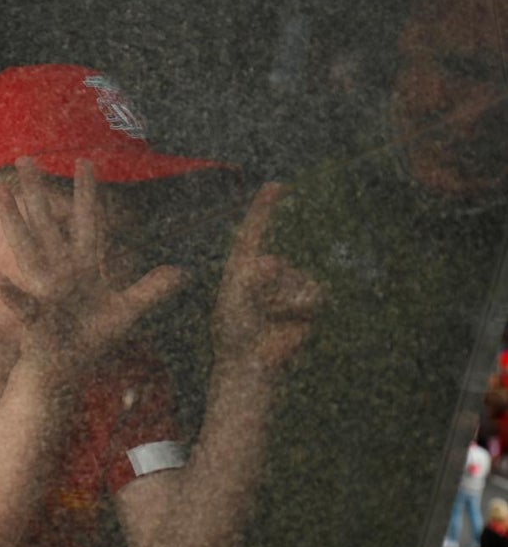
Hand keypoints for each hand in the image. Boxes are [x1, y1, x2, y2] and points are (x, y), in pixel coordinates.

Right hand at [0, 157, 184, 368]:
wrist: (64, 369)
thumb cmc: (90, 339)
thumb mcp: (126, 313)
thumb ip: (150, 291)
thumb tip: (182, 273)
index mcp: (83, 266)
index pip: (87, 222)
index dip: (87, 193)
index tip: (86, 162)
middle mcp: (60, 270)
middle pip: (47, 222)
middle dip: (37, 191)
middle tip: (25, 158)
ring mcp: (44, 289)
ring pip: (27, 247)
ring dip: (13, 220)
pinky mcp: (35, 316)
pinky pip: (22, 303)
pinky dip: (10, 292)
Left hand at [211, 182, 321, 372]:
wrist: (253, 362)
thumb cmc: (236, 333)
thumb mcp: (234, 305)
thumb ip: (249, 280)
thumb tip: (271, 259)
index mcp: (243, 267)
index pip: (254, 232)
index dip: (265, 208)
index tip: (277, 184)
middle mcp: (269, 271)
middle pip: (279, 265)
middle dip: (270, 289)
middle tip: (257, 313)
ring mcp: (290, 284)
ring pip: (298, 281)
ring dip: (284, 302)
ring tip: (271, 318)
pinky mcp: (308, 300)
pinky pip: (313, 293)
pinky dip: (299, 307)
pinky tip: (289, 321)